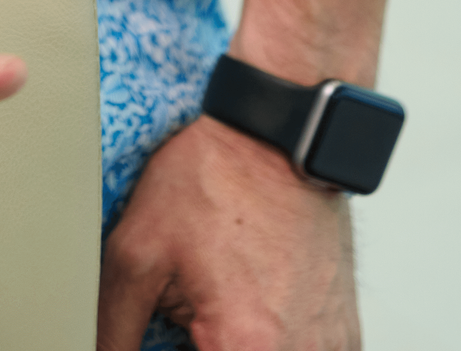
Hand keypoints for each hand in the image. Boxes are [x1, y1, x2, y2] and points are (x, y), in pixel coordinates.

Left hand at [97, 115, 358, 349]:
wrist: (275, 133)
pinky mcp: (346, 334)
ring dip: (234, 342)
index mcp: (246, 347)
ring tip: (222, 298)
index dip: (169, 349)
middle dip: (200, 343)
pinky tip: (252, 299)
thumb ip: (114, 326)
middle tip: (193, 310)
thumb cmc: (214, 178)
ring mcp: (330, 347)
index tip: (166, 334)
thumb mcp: (138, 250)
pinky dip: (272, 340)